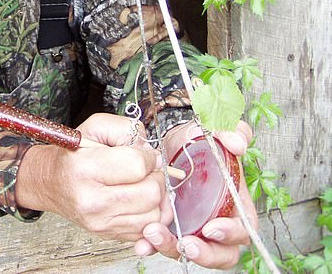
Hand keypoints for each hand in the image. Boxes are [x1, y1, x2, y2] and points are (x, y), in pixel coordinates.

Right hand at [15, 113, 168, 240]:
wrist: (51, 182)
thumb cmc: (72, 155)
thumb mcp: (94, 127)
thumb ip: (125, 129)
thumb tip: (150, 151)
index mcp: (86, 169)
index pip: (137, 165)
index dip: (147, 156)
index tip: (143, 153)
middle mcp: (92, 200)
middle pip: (150, 193)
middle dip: (154, 177)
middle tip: (145, 170)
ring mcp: (100, 222)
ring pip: (153, 215)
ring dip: (155, 197)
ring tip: (142, 184)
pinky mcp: (108, 235)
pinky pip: (147, 229)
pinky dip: (150, 214)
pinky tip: (139, 201)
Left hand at [134, 120, 256, 268]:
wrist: (170, 142)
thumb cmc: (198, 141)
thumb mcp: (214, 131)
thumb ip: (231, 132)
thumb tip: (238, 144)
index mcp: (235, 204)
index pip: (243, 229)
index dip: (231, 234)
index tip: (212, 227)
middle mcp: (215, 220)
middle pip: (221, 253)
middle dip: (205, 253)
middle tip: (187, 243)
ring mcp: (192, 226)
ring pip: (189, 251)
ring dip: (172, 247)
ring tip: (153, 234)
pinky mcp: (169, 226)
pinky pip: (162, 245)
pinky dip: (152, 247)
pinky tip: (141, 243)